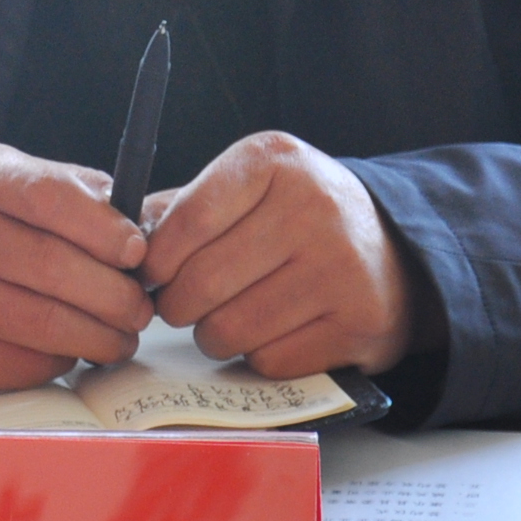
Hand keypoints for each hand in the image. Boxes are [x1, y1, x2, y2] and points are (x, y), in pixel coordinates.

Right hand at [0, 142, 151, 402]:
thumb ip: (63, 188)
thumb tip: (137, 218)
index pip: (47, 196)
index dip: (104, 228)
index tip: (136, 251)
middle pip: (54, 268)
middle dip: (115, 294)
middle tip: (139, 306)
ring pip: (45, 325)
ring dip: (101, 336)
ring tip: (120, 334)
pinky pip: (24, 364)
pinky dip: (60, 360)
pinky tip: (69, 350)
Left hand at [137, 131, 419, 377]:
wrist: (396, 249)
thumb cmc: (301, 218)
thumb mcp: (250, 186)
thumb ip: (184, 207)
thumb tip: (123, 243)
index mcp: (275, 161)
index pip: (187, 221)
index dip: (155, 260)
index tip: (150, 274)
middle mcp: (313, 208)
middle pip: (201, 282)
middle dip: (176, 304)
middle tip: (180, 304)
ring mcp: (340, 268)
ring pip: (229, 329)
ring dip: (212, 334)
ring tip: (225, 316)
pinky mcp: (357, 323)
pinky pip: (268, 360)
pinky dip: (256, 355)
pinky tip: (271, 331)